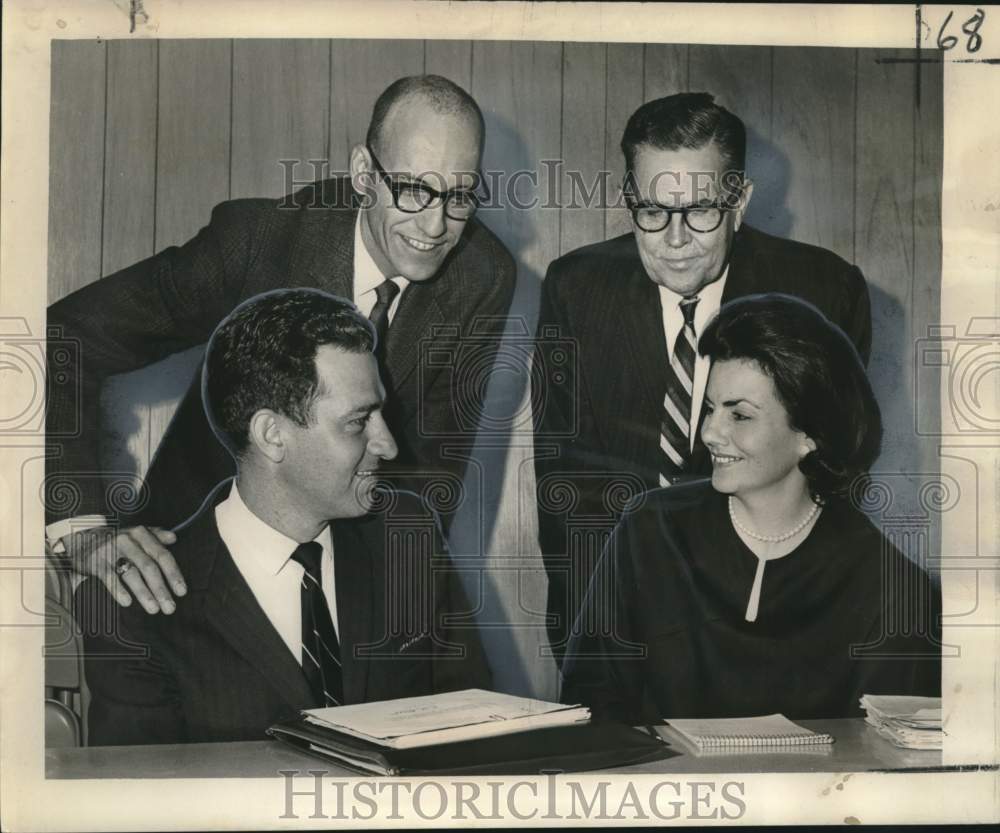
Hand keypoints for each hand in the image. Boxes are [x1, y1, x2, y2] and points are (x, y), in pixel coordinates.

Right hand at [62, 526, 185, 613]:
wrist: (82, 537)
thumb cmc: (116, 539)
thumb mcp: (136, 533)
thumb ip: (156, 535)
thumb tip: (174, 538)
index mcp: (141, 534)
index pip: (162, 555)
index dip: (173, 574)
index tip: (181, 591)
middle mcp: (128, 540)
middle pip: (149, 567)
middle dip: (161, 589)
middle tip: (170, 607)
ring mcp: (111, 550)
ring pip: (132, 573)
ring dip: (144, 593)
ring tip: (154, 609)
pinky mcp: (96, 561)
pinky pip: (109, 577)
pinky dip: (119, 590)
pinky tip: (127, 602)